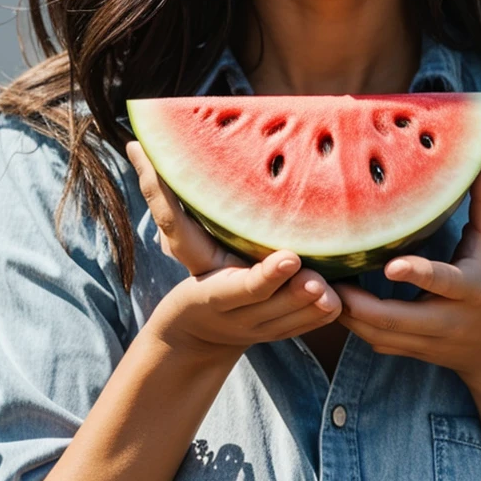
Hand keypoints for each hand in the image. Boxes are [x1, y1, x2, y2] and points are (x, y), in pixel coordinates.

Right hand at [126, 142, 341, 359]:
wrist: (192, 336)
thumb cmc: (182, 262)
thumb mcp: (170, 235)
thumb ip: (162, 196)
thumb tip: (133, 144)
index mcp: (214, 291)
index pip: (242, 285)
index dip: (266, 276)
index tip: (289, 258)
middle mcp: (240, 314)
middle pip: (273, 307)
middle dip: (298, 294)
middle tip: (321, 280)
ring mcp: (261, 328)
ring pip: (293, 321)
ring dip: (314, 307)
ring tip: (338, 289)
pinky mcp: (280, 331)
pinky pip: (307, 326)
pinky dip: (324, 312)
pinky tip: (347, 292)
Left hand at [335, 134, 480, 396]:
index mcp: (469, 289)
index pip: (444, 282)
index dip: (418, 274)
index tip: (391, 265)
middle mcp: (445, 320)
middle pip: (394, 318)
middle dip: (357, 301)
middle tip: (323, 271)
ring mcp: (421, 341)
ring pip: (374, 332)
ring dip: (342, 309)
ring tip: (311, 278)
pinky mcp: (402, 350)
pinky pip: (367, 338)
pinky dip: (345, 319)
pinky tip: (319, 294)